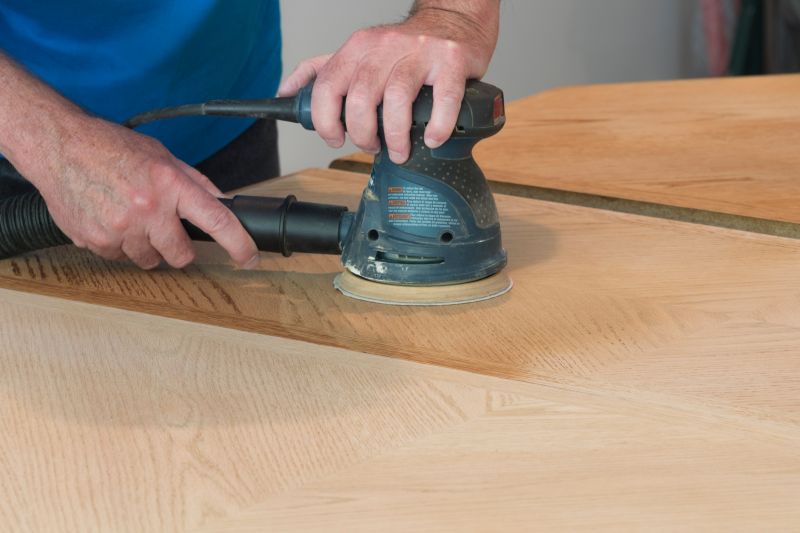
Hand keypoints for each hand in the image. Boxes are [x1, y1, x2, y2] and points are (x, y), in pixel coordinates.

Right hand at [22, 116, 258, 269]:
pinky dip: (118, 244)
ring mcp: (120, 228)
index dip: (239, 244)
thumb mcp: (162, 156)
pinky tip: (109, 218)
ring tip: (129, 216)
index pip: (217, 220)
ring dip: (145, 245)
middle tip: (164, 228)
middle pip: (181, 255)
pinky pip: (120, 258)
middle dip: (178, 247)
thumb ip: (195, 183)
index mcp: (170, 184)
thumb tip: (224, 204)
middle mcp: (148, 209)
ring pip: (149, 259)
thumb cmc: (111, 147)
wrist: (59, 146)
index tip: (249, 257)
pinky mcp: (96, 241)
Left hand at [278, 2, 499, 163]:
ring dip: (396, 137)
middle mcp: (384, 47)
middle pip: (361, 99)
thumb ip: (321, 71)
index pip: (327, 87)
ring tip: (399, 150)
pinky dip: (437, 126)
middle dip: (363, 135)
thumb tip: (286, 91)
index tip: (336, 138)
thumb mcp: (357, 53)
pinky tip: (433, 138)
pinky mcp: (450, 61)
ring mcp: (418, 53)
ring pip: (397, 100)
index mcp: (357, 48)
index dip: (327, 121)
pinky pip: (442, 99)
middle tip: (372, 146)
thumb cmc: (404, 47)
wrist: (453, 22)